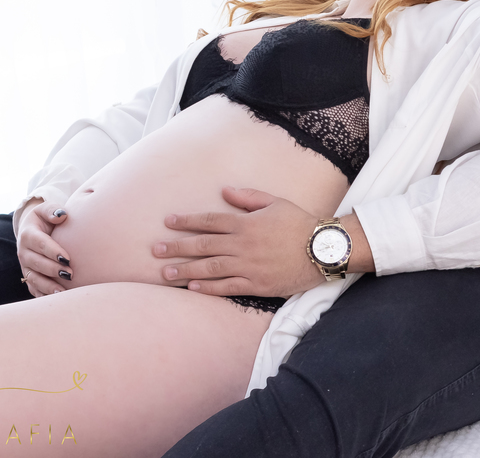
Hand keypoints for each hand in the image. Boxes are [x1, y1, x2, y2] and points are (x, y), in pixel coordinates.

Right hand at [16, 200, 72, 296]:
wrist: (33, 229)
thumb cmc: (45, 219)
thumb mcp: (46, 209)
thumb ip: (52, 210)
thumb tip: (62, 215)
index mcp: (28, 234)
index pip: (40, 243)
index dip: (52, 251)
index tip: (67, 258)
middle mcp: (24, 252)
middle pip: (36, 263)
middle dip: (52, 269)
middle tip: (70, 274)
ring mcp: (25, 266)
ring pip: (33, 278)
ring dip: (47, 286)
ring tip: (63, 292)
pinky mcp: (29, 276)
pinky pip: (33, 288)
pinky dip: (43, 294)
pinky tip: (56, 299)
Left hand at [153, 187, 323, 297]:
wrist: (323, 249)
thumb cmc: (300, 223)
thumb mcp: (276, 202)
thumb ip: (248, 197)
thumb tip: (225, 190)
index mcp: (246, 223)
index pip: (209, 221)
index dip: (187, 221)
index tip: (168, 222)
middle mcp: (243, 245)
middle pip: (203, 245)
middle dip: (177, 247)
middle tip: (155, 250)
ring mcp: (248, 266)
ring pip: (210, 268)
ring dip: (185, 270)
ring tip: (165, 272)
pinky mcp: (257, 284)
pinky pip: (227, 287)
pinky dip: (209, 288)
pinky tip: (192, 287)